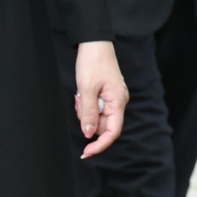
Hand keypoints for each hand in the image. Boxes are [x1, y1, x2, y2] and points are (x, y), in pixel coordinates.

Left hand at [73, 40, 127, 157]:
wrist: (95, 44)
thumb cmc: (93, 63)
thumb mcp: (87, 89)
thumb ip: (88, 113)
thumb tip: (88, 134)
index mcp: (118, 101)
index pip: (112, 132)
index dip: (99, 145)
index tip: (86, 152)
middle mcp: (119, 102)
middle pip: (103, 125)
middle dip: (87, 121)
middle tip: (78, 103)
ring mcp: (113, 98)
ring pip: (98, 117)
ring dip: (86, 112)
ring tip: (80, 94)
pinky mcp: (107, 94)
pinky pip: (97, 108)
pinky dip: (87, 105)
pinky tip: (82, 93)